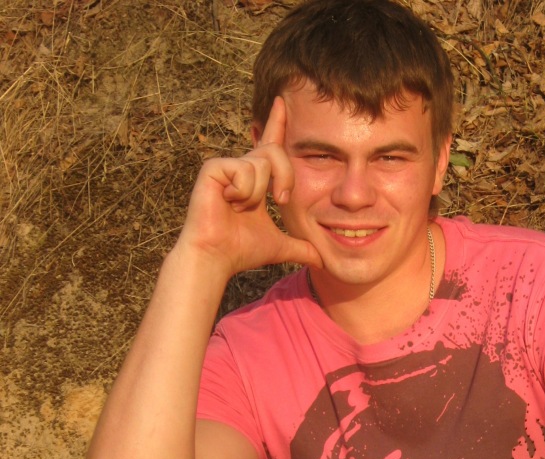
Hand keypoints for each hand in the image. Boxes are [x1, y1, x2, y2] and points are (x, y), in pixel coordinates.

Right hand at [176, 97, 321, 275]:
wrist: (216, 258)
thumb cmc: (241, 251)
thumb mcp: (279, 247)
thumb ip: (300, 248)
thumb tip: (321, 261)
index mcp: (256, 179)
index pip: (270, 145)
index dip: (277, 123)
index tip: (283, 102)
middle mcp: (241, 167)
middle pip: (276, 151)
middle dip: (285, 176)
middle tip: (280, 200)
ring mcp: (226, 166)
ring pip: (262, 164)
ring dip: (258, 193)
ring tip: (240, 208)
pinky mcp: (214, 167)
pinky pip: (245, 170)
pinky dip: (243, 192)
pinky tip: (228, 202)